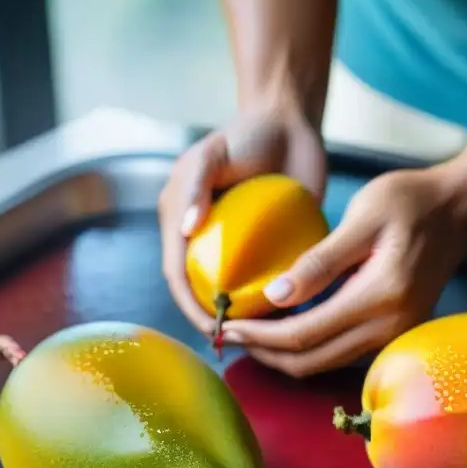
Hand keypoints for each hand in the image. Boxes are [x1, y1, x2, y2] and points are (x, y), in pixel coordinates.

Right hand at [157, 104, 326, 333]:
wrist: (288, 125)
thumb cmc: (247, 134)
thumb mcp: (213, 152)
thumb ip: (196, 185)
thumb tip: (183, 229)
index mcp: (180, 221)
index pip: (177, 273)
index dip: (189, 305)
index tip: (211, 326)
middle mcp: (203, 238)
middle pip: (201, 290)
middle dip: (213, 321)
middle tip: (237, 343)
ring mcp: (235, 245)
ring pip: (232, 292)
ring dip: (242, 319)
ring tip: (262, 342)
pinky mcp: (266, 247)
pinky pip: (264, 281)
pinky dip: (272, 301)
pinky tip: (289, 320)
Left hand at [220, 164, 466, 377]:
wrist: (461, 208)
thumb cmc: (411, 201)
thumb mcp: (363, 216)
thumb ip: (319, 261)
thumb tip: (274, 297)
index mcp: (380, 297)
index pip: (304, 334)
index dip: (259, 337)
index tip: (224, 324)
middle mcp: (390, 326)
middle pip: (312, 361)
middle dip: (265, 353)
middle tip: (227, 334)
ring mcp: (396, 333)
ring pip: (326, 363)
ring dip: (285, 354)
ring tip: (250, 332)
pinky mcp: (396, 331)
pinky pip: (343, 353)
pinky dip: (309, 346)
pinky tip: (287, 325)